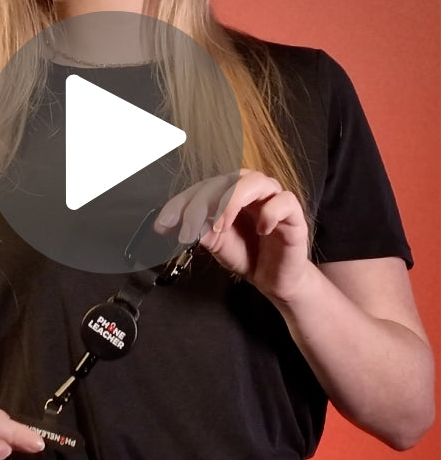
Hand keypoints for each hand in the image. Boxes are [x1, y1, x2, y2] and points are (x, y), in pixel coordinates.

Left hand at [155, 170, 309, 301]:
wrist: (274, 279)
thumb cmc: (247, 254)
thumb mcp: (215, 243)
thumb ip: (200, 230)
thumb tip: (181, 222)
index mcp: (229, 192)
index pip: (203, 187)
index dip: (181, 202)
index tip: (164, 223)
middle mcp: (251, 190)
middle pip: (226, 180)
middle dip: (201, 203)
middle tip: (188, 229)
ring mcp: (273, 199)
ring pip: (254, 181)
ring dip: (231, 201)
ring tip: (220, 227)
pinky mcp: (294, 215)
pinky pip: (284, 201)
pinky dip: (269, 212)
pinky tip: (261, 230)